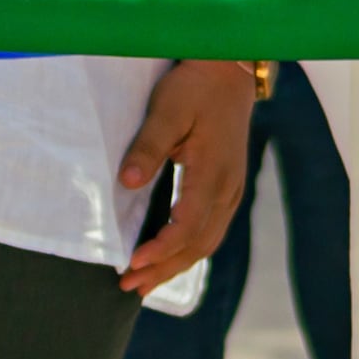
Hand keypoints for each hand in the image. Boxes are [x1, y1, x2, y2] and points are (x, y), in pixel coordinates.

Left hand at [118, 58, 261, 297]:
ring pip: (206, 242)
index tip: (131, 264)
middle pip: (198, 245)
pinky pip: (211, 231)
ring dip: (175, 266)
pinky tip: (169, 259)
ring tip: (144, 284)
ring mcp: (231, 190)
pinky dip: (189, 251)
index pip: (187, 226)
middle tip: (129, 287)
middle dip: (163, 269)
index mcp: (213, 173)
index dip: (159, 250)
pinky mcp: (228, 188)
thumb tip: (127, 182)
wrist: (231, 71)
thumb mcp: (167, 109)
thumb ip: (148, 146)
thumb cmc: (195, 87)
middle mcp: (228, 189)